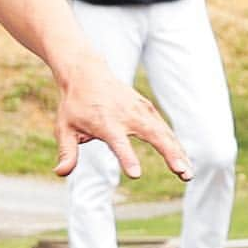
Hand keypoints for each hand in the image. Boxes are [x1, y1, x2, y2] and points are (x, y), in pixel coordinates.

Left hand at [52, 55, 191, 180]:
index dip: (126, 158)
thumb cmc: (74, 104)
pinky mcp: (147, 108)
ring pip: (163, 132)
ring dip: (178, 152)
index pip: (117, 143)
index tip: (135, 174)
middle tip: (182, 173)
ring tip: (188, 174)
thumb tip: (60, 172)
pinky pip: (164, 128)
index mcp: (104, 122)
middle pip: (152, 135)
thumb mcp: (64, 127)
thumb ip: (67, 151)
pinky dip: (175, 144)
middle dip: (168, 154)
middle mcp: (126, 115)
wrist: (85, 73)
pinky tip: (184, 161)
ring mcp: (139, 110)